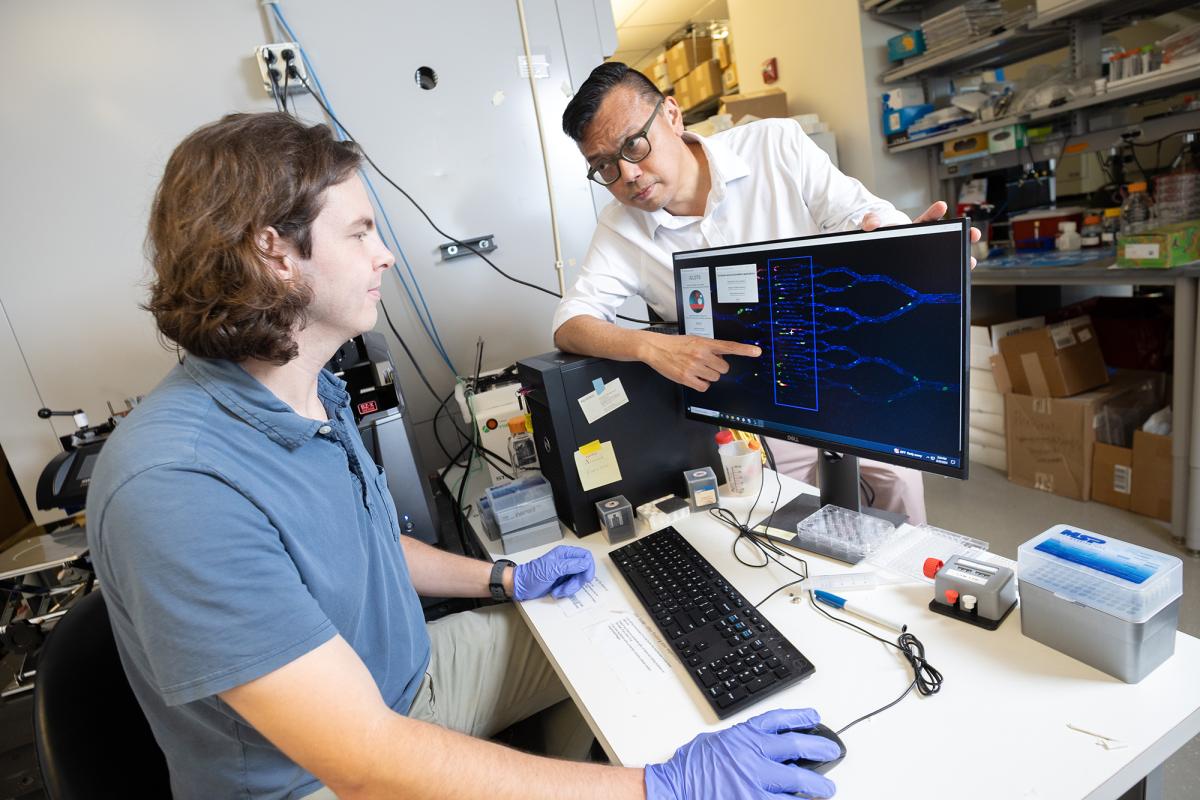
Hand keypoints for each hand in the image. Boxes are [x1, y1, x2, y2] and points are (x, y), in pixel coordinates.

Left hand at [512, 546, 594, 600]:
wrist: (521, 586)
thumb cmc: (531, 575)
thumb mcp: (552, 569)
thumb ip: (570, 565)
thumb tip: (586, 563)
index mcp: (564, 554)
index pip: (585, 556)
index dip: (588, 567)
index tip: (586, 578)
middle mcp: (566, 561)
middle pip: (583, 571)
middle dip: (576, 582)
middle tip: (567, 587)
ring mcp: (564, 572)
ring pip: (578, 580)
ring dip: (570, 588)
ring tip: (558, 590)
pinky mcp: (562, 581)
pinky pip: (571, 587)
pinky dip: (566, 591)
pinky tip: (556, 591)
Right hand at [642, 332, 760, 391]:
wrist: (656, 348)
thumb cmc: (675, 344)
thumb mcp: (694, 339)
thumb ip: (709, 347)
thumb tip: (722, 358)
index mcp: (704, 343)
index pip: (728, 346)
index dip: (744, 350)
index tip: (756, 352)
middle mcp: (701, 354)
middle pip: (724, 368)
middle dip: (718, 368)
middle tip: (706, 364)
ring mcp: (694, 366)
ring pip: (715, 378)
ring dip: (709, 376)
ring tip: (697, 369)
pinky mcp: (687, 378)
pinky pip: (704, 386)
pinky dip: (701, 384)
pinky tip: (694, 377)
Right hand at [645, 708, 838, 799]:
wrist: (674, 789)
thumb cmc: (691, 768)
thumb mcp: (717, 742)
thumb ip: (741, 742)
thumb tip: (759, 746)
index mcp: (744, 736)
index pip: (779, 720)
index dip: (801, 717)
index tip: (815, 717)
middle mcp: (754, 756)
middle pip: (797, 748)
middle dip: (821, 748)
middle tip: (833, 751)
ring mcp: (756, 784)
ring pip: (799, 784)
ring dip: (818, 787)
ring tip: (828, 790)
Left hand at [862, 200, 982, 268]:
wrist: (872, 259)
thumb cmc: (876, 242)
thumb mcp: (871, 229)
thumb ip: (870, 221)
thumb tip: (872, 224)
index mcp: (912, 232)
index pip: (926, 220)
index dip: (933, 213)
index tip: (941, 206)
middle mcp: (923, 244)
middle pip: (946, 237)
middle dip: (962, 234)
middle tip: (973, 233)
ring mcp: (924, 258)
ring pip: (947, 256)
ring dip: (960, 258)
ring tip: (971, 261)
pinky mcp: (921, 273)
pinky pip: (938, 275)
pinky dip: (949, 276)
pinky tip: (960, 278)